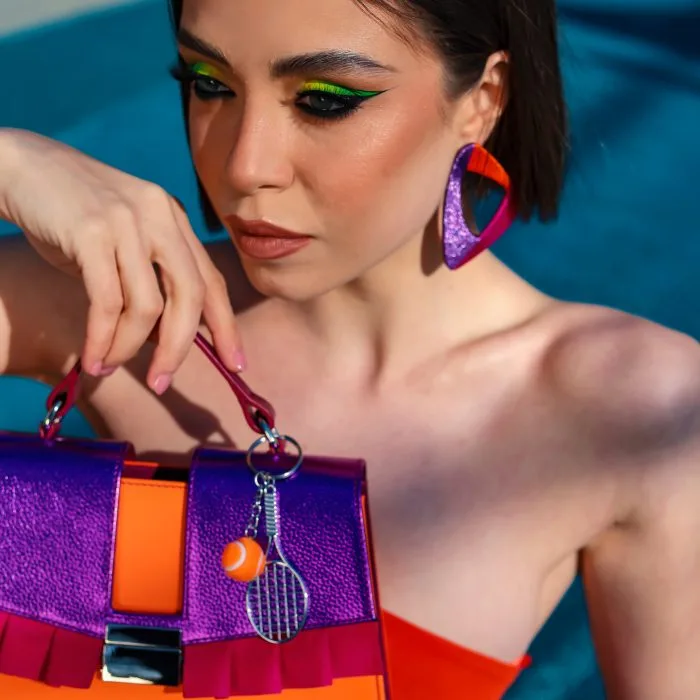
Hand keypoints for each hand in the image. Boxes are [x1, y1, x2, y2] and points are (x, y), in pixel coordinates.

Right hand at [0, 129, 243, 392]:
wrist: (19, 167)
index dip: (226, 326)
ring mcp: (128, 220)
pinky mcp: (92, 230)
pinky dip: (102, 339)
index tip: (236, 364)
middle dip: (179, 348)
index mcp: (174, 220)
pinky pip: (107, 302)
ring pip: (148, 306)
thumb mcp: (122, 246)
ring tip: (107, 368)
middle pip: (190, 296)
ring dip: (128, 348)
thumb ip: (149, 284)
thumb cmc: (71, 218)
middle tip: (162, 383)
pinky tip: (93, 358)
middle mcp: (160, 216)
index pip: (212, 281)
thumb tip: (164, 342)